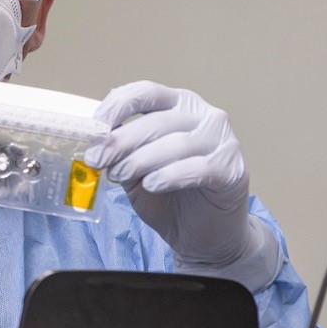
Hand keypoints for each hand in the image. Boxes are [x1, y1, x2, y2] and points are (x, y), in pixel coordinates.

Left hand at [85, 81, 278, 287]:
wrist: (202, 235)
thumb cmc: (168, 196)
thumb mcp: (134, 169)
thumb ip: (120, 152)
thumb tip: (93, 142)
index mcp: (178, 105)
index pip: (147, 92)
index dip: (118, 106)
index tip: (95, 127)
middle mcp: (204, 115)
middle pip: (158, 120)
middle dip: (121, 140)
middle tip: (97, 160)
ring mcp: (223, 140)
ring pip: (176, 143)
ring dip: (141, 160)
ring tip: (119, 175)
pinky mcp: (233, 169)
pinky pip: (199, 167)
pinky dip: (170, 175)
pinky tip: (151, 185)